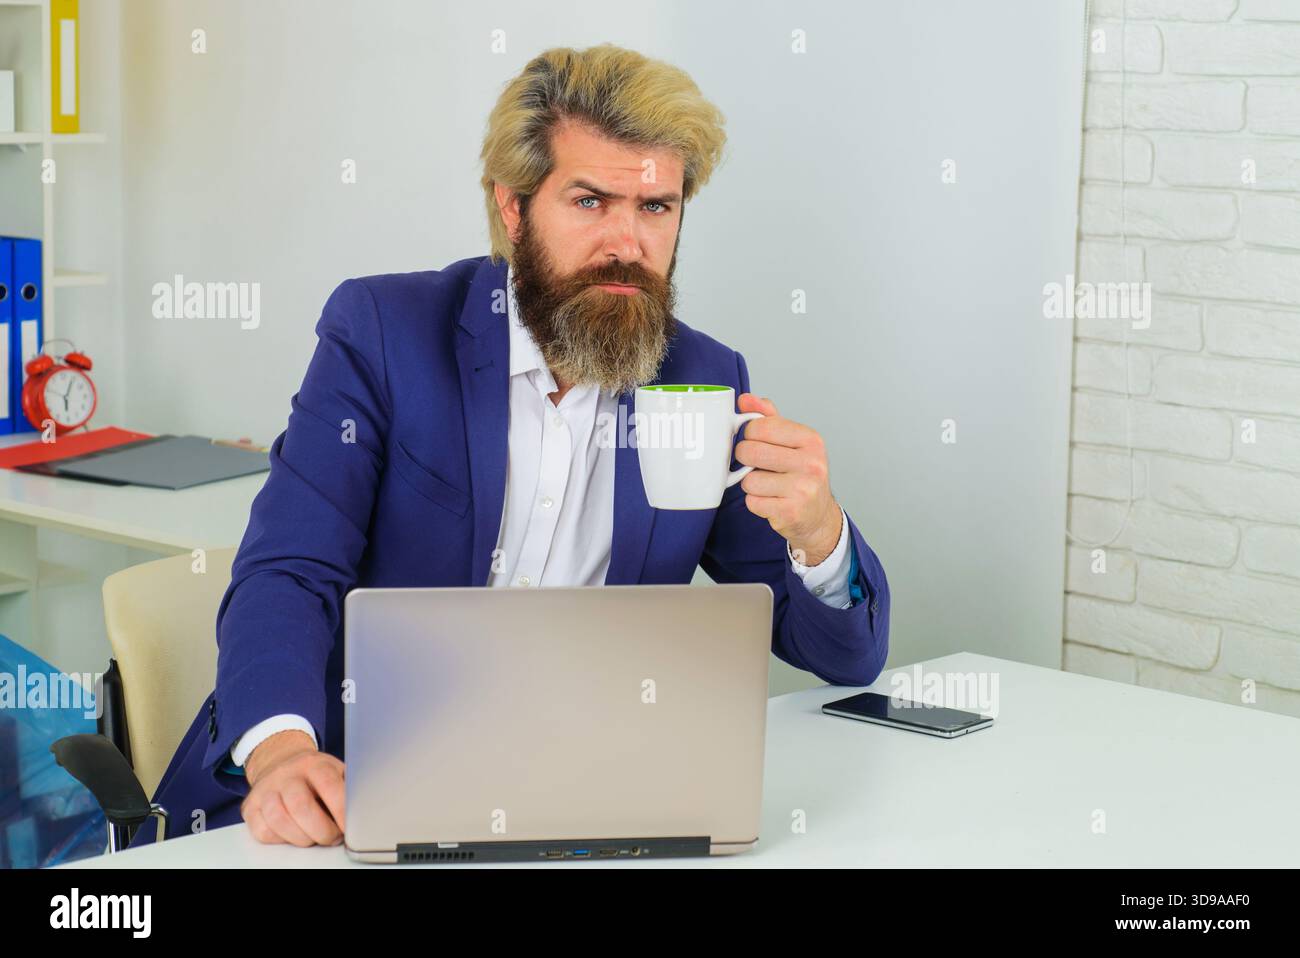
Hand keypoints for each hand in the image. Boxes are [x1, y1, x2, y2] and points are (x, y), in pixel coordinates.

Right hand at [241, 730, 344, 846]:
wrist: (280, 762)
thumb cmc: (315, 774)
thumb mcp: (336, 771)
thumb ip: (349, 788)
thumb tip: (366, 809)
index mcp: (314, 763)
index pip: (328, 785)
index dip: (340, 809)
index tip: (350, 826)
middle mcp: (287, 774)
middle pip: (301, 806)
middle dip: (322, 830)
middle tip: (333, 837)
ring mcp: (266, 790)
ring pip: (279, 821)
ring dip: (302, 838)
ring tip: (315, 837)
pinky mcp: (250, 807)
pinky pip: (263, 832)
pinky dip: (281, 840)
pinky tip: (293, 833)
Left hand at [735, 393, 841, 565]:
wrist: (817, 514)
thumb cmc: (800, 474)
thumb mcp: (791, 441)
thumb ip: (768, 418)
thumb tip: (745, 399)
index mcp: (811, 440)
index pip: (760, 426)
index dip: (749, 434)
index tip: (756, 441)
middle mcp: (811, 463)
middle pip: (750, 451)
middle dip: (745, 458)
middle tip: (756, 464)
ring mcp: (803, 489)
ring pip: (748, 480)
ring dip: (750, 484)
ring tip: (768, 485)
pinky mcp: (791, 512)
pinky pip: (752, 502)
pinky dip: (755, 502)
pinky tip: (771, 500)